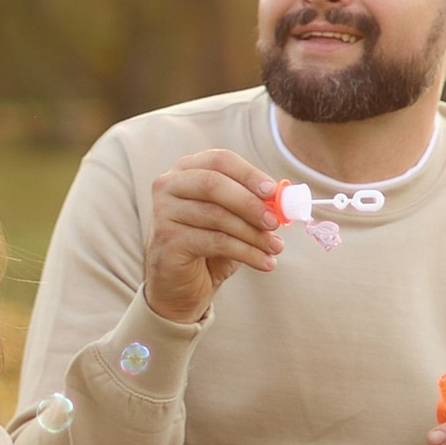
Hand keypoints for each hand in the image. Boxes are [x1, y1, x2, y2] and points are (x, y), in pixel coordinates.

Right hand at [142, 152, 285, 322]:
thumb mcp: (232, 219)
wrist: (181, 284)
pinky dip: (247, 252)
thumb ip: (252, 204)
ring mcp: (163, 212)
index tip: (273, 191)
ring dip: (253, 234)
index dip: (249, 174)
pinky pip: (215, 242)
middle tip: (275, 222)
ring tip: (275, 248)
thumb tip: (282, 199)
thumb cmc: (209, 245)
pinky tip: (264, 262)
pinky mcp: (168, 240)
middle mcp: (168, 184)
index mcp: (186, 170)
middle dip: (250, 203)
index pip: (220, 160)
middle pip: (214, 184)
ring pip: (217, 216)